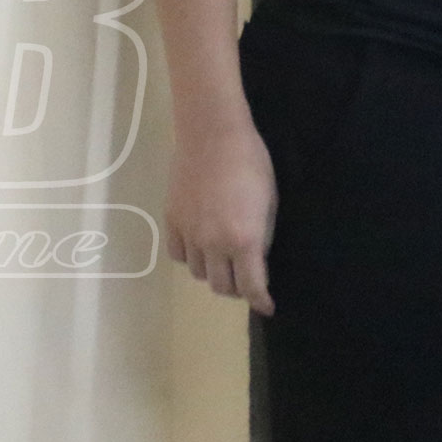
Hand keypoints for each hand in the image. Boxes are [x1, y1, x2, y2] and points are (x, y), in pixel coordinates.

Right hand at [164, 121, 278, 310]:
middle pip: (222, 286)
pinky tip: (200, 246)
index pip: (251, 286)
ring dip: (214, 272)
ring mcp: (190, 234)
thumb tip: (257, 258)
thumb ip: (262, 236)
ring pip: (198, 273)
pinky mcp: (172, 221)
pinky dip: (192, 257)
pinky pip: (179, 254)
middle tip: (245, 279)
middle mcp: (214, 244)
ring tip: (223, 260)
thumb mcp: (269, 201)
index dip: (260, 301)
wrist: (212, 134)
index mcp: (244, 240)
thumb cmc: (252, 163)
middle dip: (237, 288)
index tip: (266, 306)